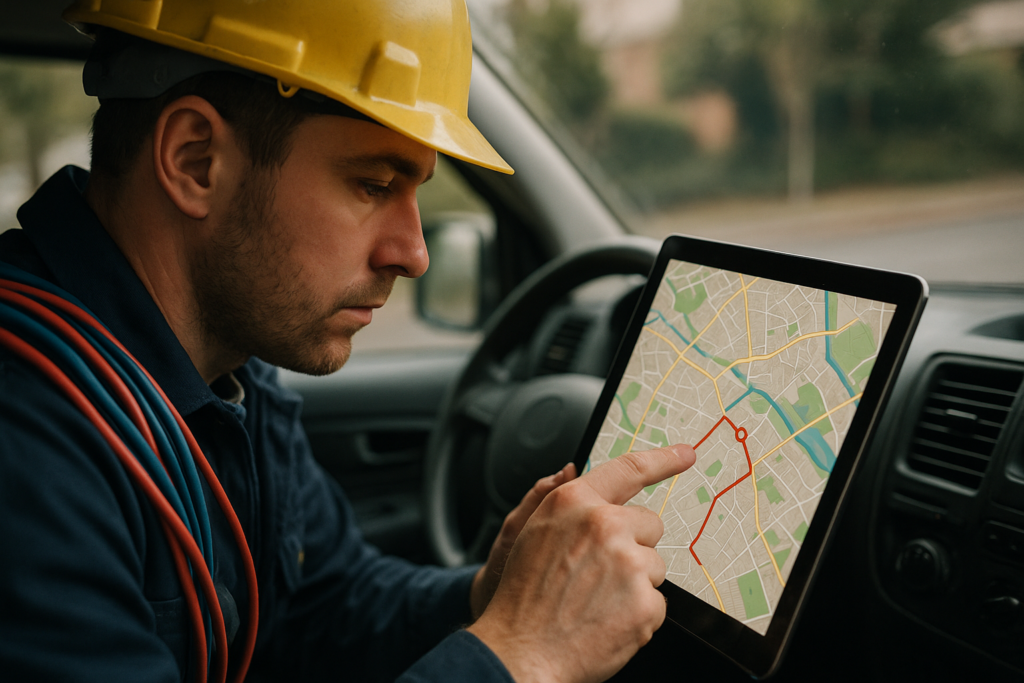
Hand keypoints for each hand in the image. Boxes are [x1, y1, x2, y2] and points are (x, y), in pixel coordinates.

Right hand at [467, 444, 695, 682]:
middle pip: (650, 524)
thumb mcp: (529, 532)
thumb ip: (559, 499)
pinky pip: (656, 603)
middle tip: (600, 574)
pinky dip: (637, 616)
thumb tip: (572, 469)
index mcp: (574, 502)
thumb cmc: (523, 596)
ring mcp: (628, 564)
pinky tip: (606, 622)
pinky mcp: (645, 602)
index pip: (629, 470)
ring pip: (654, 566)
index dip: (663, 459)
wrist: (520, 651)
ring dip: (635, 584)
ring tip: (596, 601)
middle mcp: (604, 525)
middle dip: (634, 545)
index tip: (686, 454)